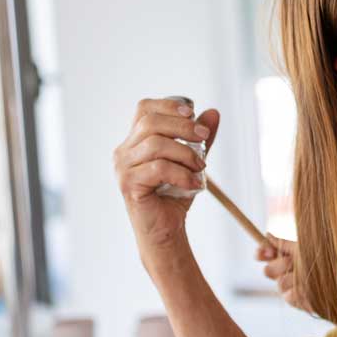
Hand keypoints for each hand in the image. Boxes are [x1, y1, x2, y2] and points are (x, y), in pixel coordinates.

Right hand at [114, 97, 215, 259]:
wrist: (166, 230)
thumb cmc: (174, 195)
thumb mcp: (191, 161)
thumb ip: (199, 139)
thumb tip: (213, 113)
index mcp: (134, 141)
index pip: (144, 109)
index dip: (168, 106)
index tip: (193, 113)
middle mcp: (123, 151)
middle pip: (150, 123)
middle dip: (183, 126)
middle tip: (205, 138)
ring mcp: (123, 168)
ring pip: (156, 144)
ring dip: (185, 153)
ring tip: (201, 168)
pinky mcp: (129, 184)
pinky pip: (158, 168)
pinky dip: (182, 173)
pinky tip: (194, 183)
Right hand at [255, 236, 314, 313]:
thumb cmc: (323, 261)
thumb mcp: (304, 249)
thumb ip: (285, 244)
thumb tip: (267, 235)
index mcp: (283, 260)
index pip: (263, 256)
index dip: (261, 254)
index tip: (265, 251)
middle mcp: (283, 274)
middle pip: (267, 271)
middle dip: (280, 264)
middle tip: (293, 261)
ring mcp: (288, 289)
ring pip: (280, 283)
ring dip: (294, 277)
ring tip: (309, 274)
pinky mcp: (295, 302)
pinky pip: (289, 295)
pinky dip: (300, 290)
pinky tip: (310, 286)